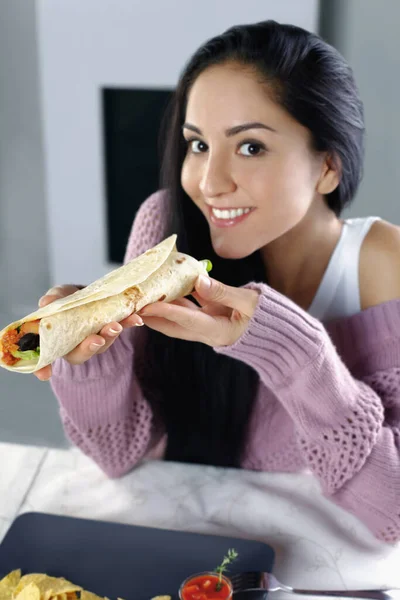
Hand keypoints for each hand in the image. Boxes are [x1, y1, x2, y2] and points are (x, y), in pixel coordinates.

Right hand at [34, 284, 142, 380]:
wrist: (92, 294)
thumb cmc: (69, 299)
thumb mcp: (59, 296)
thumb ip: (53, 300)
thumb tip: (45, 302)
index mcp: (57, 340)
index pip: (46, 358)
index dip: (42, 368)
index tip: (43, 374)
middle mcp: (76, 345)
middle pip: (79, 354)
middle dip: (88, 348)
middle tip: (96, 340)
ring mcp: (96, 340)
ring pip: (102, 344)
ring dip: (109, 336)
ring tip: (116, 326)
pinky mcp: (112, 330)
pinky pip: (120, 329)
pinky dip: (128, 324)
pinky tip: (136, 318)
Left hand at [139, 275, 258, 346]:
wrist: (278, 336)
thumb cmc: (268, 319)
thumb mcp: (250, 303)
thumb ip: (224, 292)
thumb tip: (199, 280)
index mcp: (218, 331)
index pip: (185, 320)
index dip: (164, 311)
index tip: (144, 304)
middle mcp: (208, 332)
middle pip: (172, 325)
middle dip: (151, 316)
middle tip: (131, 306)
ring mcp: (208, 327)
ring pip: (178, 318)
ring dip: (161, 307)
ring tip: (143, 295)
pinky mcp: (211, 320)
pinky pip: (189, 309)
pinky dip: (177, 299)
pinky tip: (168, 285)